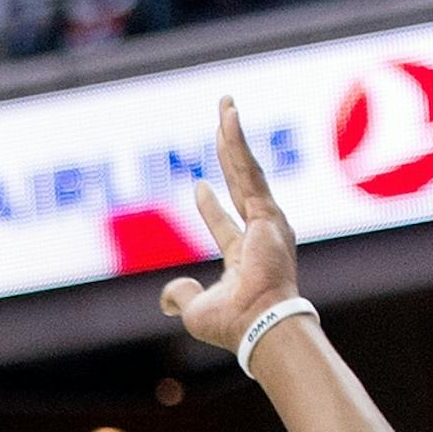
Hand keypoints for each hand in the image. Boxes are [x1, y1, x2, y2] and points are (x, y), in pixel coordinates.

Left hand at [159, 98, 302, 354]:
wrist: (258, 327)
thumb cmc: (232, 325)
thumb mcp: (195, 310)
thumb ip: (180, 296)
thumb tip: (164, 298)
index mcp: (244, 257)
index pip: (225, 223)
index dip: (210, 206)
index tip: (199, 186)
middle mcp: (261, 234)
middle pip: (240, 183)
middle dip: (230, 152)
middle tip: (224, 121)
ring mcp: (267, 220)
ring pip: (245, 168)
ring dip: (233, 135)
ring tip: (225, 104)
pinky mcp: (267, 211)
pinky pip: (248, 169)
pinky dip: (237, 143)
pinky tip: (229, 118)